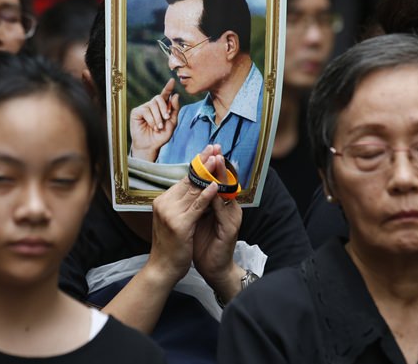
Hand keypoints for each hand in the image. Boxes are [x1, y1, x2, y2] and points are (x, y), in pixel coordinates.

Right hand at [129, 78, 179, 160]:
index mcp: (161, 107)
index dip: (168, 87)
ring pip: (153, 105)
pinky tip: (152, 126)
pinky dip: (151, 119)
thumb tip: (176, 95)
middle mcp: (152, 106)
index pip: (165, 95)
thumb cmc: (161, 136)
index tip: (172, 81)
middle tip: (166, 118)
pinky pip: (146, 111)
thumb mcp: (172, 123)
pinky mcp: (137, 112)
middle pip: (159, 98)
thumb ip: (174, 110)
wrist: (151, 145)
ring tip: (158, 127)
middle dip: (164, 108)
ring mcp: (144, 108)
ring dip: (158, 117)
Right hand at [146, 148, 219, 285]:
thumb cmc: (171, 246)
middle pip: (189, 179)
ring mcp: (171, 212)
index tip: (209, 150)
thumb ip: (183, 204)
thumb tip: (198, 187)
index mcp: (163, 200)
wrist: (162, 269)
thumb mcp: (175, 220)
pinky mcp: (180, 224)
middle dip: (204, 162)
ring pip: (194, 189)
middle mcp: (164, 203)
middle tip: (216, 147)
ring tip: (219, 159)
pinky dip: (207, 195)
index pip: (184, 179)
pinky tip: (216, 185)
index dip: (198, 164)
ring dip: (208, 173)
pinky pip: (196, 206)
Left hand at [191, 146, 243, 298]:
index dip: (211, 165)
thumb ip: (196, 204)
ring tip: (215, 160)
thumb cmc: (202, 245)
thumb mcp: (196, 220)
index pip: (216, 181)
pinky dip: (217, 198)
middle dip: (217, 165)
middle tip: (214, 147)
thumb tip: (185, 186)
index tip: (207, 149)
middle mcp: (230, 208)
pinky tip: (213, 188)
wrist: (212, 269)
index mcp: (222, 205)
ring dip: (221, 176)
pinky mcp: (231, 228)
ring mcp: (232, 218)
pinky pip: (223, 209)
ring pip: (226, 192)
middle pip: (224, 182)